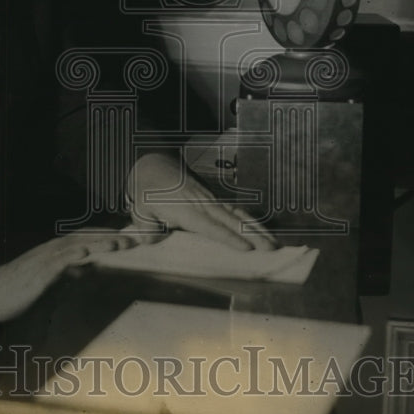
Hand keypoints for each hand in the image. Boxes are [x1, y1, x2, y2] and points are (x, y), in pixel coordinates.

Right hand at [0, 229, 157, 323]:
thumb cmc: (19, 288)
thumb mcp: (51, 281)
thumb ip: (70, 272)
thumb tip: (89, 268)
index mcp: (60, 252)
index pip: (92, 239)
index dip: (113, 237)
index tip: (136, 237)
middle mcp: (55, 250)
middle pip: (91, 238)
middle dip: (116, 236)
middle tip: (141, 237)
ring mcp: (47, 259)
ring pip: (79, 245)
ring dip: (101, 242)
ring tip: (123, 241)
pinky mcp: (39, 272)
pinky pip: (58, 261)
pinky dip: (74, 255)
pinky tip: (87, 252)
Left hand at [126, 152, 275, 251]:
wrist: (152, 165)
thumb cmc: (145, 191)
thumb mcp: (139, 211)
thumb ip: (147, 228)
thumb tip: (153, 241)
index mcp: (184, 209)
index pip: (210, 226)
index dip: (228, 237)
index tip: (247, 248)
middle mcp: (201, 204)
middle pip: (231, 221)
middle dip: (254, 235)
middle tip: (273, 248)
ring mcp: (209, 200)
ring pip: (237, 215)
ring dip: (257, 228)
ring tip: (274, 242)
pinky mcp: (212, 199)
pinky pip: (234, 210)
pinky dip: (249, 220)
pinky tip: (262, 230)